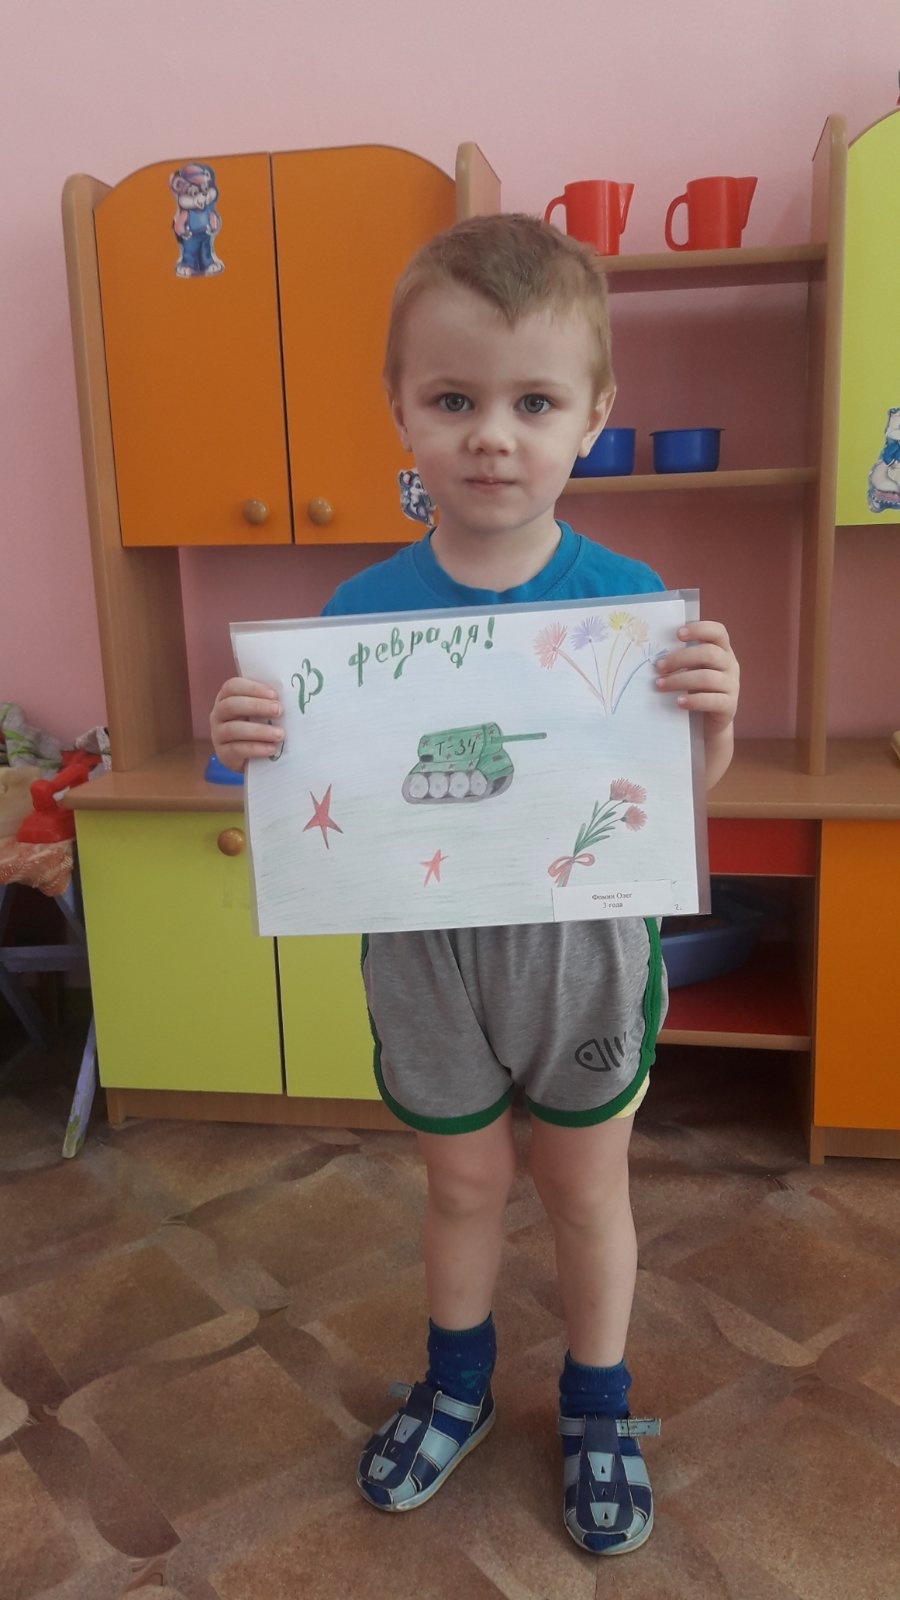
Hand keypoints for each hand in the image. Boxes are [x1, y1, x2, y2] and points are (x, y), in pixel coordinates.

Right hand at [210, 678, 283, 771]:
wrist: (253, 757)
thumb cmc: (260, 726)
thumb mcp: (262, 712)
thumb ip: (268, 701)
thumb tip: (289, 695)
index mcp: (226, 698)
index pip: (233, 686)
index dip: (253, 688)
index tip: (274, 694)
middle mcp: (218, 714)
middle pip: (231, 705)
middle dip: (257, 706)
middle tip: (279, 710)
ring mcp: (218, 734)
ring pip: (233, 729)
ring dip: (259, 731)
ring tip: (280, 734)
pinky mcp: (223, 754)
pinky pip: (237, 749)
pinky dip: (255, 748)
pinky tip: (271, 749)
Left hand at [654, 620, 739, 735]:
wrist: (708, 723)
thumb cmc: (696, 690)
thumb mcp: (692, 670)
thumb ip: (683, 659)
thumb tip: (656, 653)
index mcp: (722, 651)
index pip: (718, 632)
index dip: (699, 629)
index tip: (677, 634)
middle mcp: (730, 665)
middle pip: (709, 653)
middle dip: (680, 658)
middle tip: (658, 667)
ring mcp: (732, 685)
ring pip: (707, 677)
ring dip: (679, 680)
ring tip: (660, 685)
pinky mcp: (729, 706)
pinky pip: (712, 701)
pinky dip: (693, 700)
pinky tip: (678, 702)